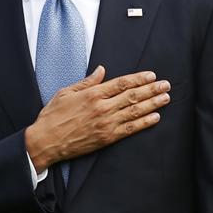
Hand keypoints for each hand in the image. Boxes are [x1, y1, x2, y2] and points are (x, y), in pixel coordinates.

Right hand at [24, 66, 170, 171]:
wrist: (45, 141)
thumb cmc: (53, 116)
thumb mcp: (66, 93)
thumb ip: (87, 82)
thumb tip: (102, 70)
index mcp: (92, 94)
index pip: (122, 83)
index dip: (139, 79)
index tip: (152, 76)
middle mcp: (102, 107)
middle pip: (133, 95)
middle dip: (152, 89)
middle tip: (166, 85)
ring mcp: (106, 123)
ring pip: (135, 111)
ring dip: (153, 103)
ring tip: (166, 98)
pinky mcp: (107, 137)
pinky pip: (131, 128)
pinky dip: (145, 122)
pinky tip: (156, 117)